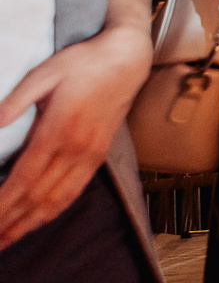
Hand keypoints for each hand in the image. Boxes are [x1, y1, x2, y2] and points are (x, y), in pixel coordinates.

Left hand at [0, 24, 151, 248]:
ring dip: (29, 224)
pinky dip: (53, 211)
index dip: (3, 202)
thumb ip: (16, 100)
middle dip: (10, 221)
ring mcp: (90, 154)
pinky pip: (74, 191)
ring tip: (6, 239)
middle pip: (38, 196)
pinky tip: (38, 220)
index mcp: (60, 128)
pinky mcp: (98, 155)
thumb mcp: (44, 72)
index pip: (25, 177)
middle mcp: (77, 148)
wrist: (126, 60)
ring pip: (57, 200)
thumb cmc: (84, 62)